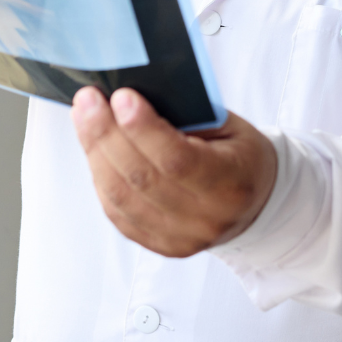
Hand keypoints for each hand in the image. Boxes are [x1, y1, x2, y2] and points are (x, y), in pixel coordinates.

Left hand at [71, 87, 277, 256]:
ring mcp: (179, 238)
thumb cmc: (240, 155)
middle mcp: (206, 218)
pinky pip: (116, 211)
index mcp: (231, 183)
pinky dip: (100, 175)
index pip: (178, 160)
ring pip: (120, 197)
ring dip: (96, 152)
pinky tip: (95, 148)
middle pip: (141, 178)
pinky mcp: (158, 245)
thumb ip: (190, 116)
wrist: (257, 202)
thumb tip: (137, 96)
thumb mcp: (230, 126)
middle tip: (89, 100)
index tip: (121, 97)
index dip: (144, 129)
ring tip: (85, 116)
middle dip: (107, 134)